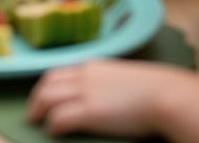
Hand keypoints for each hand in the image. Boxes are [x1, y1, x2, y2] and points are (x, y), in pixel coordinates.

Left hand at [28, 61, 189, 136]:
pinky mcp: (89, 111)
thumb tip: (107, 96)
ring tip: (36, 121)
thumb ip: (110, 83)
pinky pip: (60, 117)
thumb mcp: (125, 79)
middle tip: (33, 111)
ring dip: (38, 110)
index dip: (48, 85)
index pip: (60, 71)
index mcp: (93, 67)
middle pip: (48, 82)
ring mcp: (85, 92)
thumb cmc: (156, 90)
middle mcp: (84, 75)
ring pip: (48, 97)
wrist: (166, 95)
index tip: (44, 95)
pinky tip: (53, 131)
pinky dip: (53, 124)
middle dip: (37, 97)